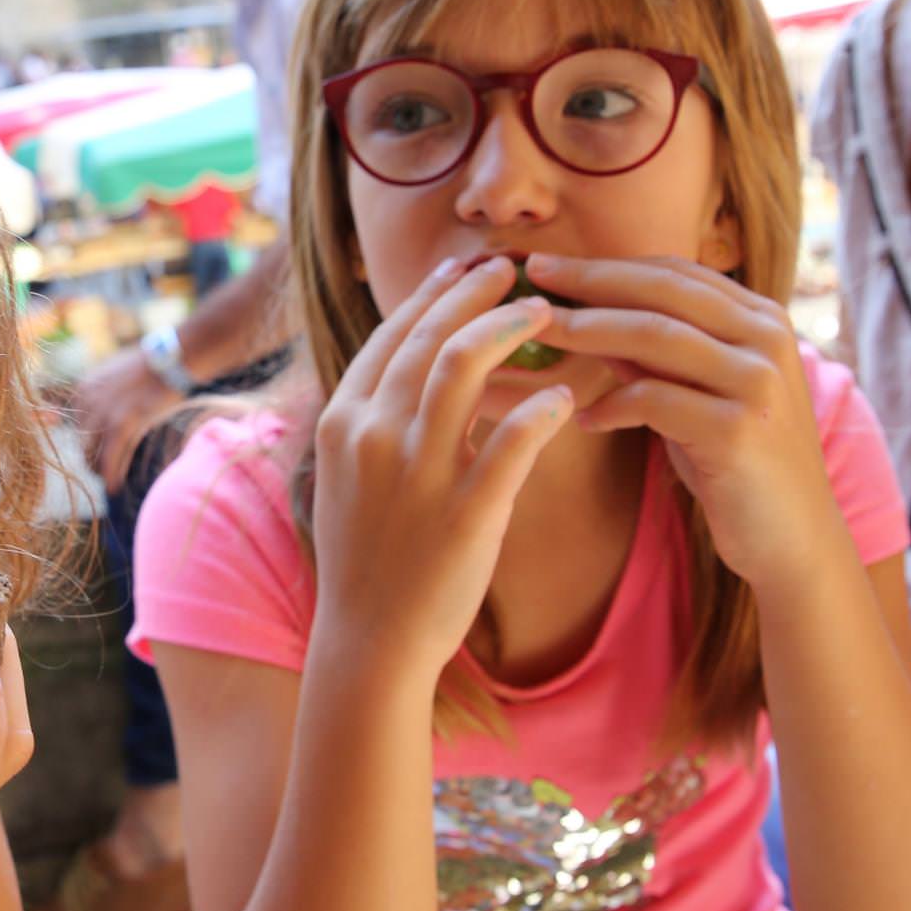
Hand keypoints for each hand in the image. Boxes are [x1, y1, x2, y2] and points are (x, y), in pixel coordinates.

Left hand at [70, 347, 179, 489]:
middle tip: (102, 474)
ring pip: (92, 454)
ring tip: (110, 483)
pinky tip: (114, 487)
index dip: (86, 445)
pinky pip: (109, 459)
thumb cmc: (151, 368)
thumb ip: (101, 394)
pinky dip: (110, 476)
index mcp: (83, 388)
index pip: (76, 427)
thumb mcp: (116, 375)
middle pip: (81, 443)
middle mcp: (87, 400)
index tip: (95, 456)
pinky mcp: (120, 425)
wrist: (173, 358)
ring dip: (100, 472)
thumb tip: (98, 418)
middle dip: (91, 460)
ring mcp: (102, 413)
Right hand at [310, 255, 575, 678]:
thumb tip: (417, 372)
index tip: (465, 270)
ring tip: (543, 313)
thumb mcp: (350, 477)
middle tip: (513, 273)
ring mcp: (417, 472)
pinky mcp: (465, 512)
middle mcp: (374, 435)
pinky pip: (512, 442)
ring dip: (505, 328)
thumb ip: (378, 421)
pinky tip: (566, 396)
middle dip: (473, 294)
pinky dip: (542, 410)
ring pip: (462, 367)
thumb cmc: (368, 560)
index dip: (432, 294)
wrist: (369, 641)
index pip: (391, 335)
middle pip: (428, 336)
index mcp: (344, 422)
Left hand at [520, 253, 848, 584]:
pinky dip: (612, 405)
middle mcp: (767, 340)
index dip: (608, 265)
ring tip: (540, 335)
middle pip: (663, 291)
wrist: (794, 537)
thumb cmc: (735, 462)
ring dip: (588, 330)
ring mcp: (757, 383)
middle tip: (533, 279)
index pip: (675, 272)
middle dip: (590, 281)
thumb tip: (587, 315)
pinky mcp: (738, 431)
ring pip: (656, 336)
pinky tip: (583, 419)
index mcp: (762, 319)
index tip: (551, 266)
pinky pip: (655, 401)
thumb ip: (654, 354)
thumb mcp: (698, 394)